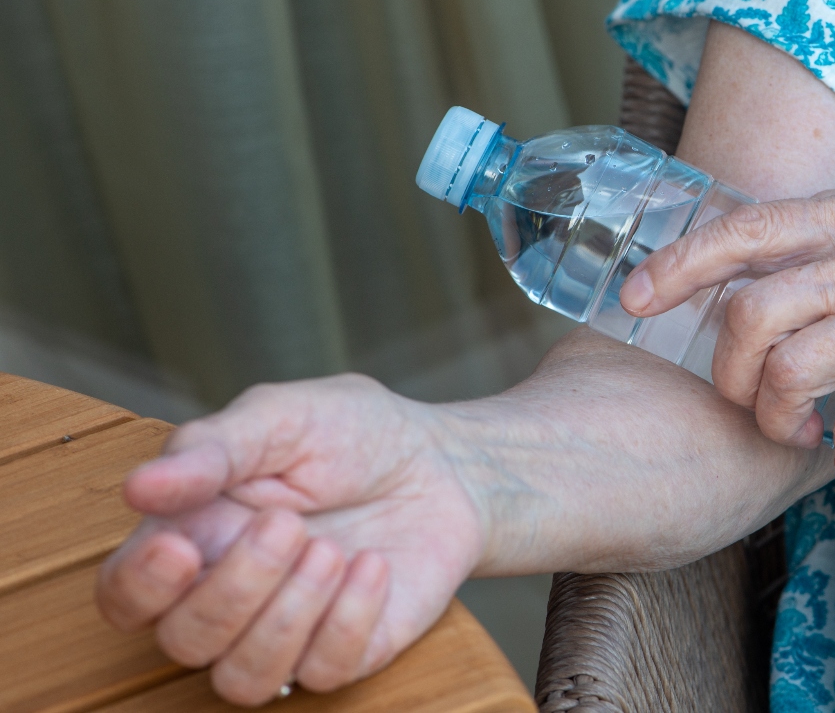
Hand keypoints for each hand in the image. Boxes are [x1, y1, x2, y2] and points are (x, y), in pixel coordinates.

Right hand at [97, 375, 482, 706]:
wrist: (446, 461)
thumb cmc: (354, 433)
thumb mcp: (282, 417)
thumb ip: (212, 451)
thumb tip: (138, 486)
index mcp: (193, 535)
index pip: (126, 596)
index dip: (139, 587)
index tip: (180, 548)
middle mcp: (229, 595)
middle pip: (184, 641)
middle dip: (235, 588)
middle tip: (290, 524)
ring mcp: (288, 630)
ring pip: (243, 679)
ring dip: (287, 616)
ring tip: (332, 549)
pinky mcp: (348, 649)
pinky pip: (323, 673)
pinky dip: (349, 620)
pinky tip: (373, 564)